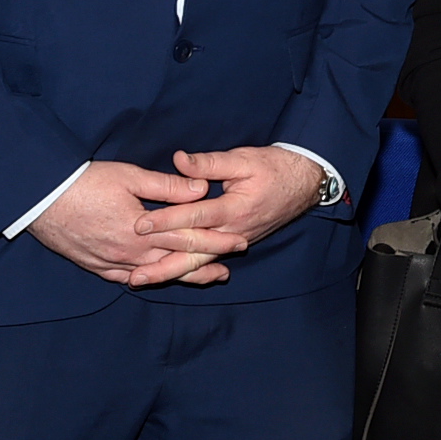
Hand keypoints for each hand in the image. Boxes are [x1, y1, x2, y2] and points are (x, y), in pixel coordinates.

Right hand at [27, 161, 234, 285]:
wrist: (39, 199)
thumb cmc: (85, 182)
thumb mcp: (130, 177)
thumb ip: (168, 187)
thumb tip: (202, 188)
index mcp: (142, 230)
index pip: (188, 238)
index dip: (216, 241)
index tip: (239, 242)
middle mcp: (129, 253)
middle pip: (175, 261)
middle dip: (205, 264)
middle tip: (229, 269)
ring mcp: (110, 262)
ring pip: (153, 274)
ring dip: (180, 275)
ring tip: (204, 277)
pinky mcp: (94, 265)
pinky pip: (125, 278)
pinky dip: (145, 279)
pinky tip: (155, 279)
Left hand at [128, 146, 323, 283]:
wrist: (306, 183)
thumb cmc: (275, 167)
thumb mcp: (244, 158)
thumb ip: (210, 162)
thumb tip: (179, 160)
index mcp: (235, 209)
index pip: (195, 217)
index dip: (167, 220)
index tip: (140, 224)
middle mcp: (234, 232)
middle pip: (194, 253)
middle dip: (161, 264)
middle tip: (133, 274)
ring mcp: (235, 241)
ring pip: (199, 263)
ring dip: (169, 273)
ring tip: (140, 280)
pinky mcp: (235, 243)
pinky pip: (207, 261)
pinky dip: (186, 271)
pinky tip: (167, 276)